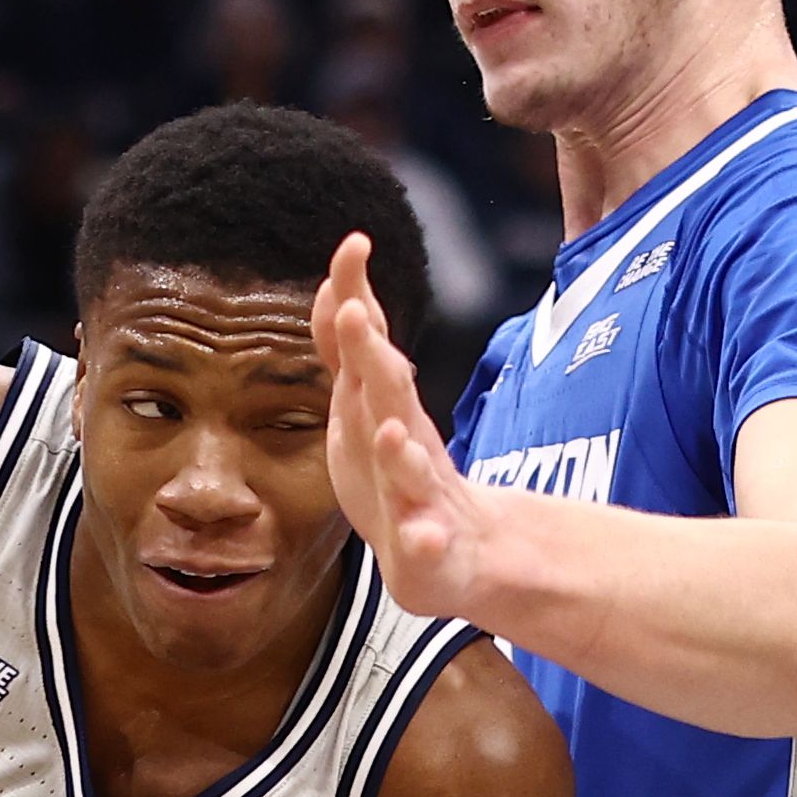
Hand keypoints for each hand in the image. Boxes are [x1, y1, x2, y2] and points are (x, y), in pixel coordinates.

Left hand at [314, 232, 500, 622]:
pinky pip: (429, 542)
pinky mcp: (431, 545)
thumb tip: (335, 289)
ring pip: (412, 469)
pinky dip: (428, 538)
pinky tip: (425, 536)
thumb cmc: (402, 476)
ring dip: (399, 451)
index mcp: (386, 408)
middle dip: (371, 356)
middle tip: (356, 313)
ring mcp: (422, 494)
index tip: (353, 242)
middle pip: (389, 394)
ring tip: (390, 433)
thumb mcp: (367, 410)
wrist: (461, 554)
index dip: (357, 298)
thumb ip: (350, 356)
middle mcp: (407, 442)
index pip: (370, 346)